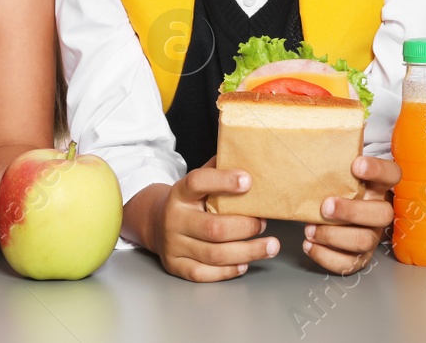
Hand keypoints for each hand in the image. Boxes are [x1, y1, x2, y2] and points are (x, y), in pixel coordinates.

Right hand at [154, 160, 278, 281]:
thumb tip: (250, 152)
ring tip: (269, 246)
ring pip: (214, 254)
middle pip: (214, 228)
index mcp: (180, 193)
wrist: (155, 223)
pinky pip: (205, 273)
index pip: (198, 182)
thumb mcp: (198, 183)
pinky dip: (229, 270)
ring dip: (247, 251)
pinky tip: (245, 263)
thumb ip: (219, 170)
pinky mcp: (176, 266)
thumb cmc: (189, 201)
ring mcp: (173, 245)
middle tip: (264, 223)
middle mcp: (174, 219)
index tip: (248, 180)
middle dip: (246, 227)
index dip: (223, 181)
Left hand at [303, 155, 396, 275]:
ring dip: (334, 236)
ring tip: (310, 228)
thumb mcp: (341, 169)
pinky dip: (325, 256)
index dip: (377, 170)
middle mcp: (382, 211)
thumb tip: (328, 127)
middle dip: (352, 211)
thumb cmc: (339, 187)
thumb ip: (339, 152)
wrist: (337, 211)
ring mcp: (372, 235)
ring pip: (364, 241)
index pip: (392, 174)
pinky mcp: (359, 257)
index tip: (356, 164)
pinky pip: (348, 263)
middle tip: (326, 206)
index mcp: (380, 185)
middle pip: (381, 214)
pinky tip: (309, 243)